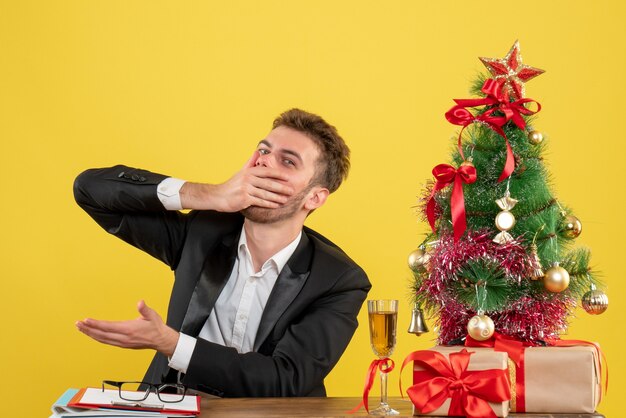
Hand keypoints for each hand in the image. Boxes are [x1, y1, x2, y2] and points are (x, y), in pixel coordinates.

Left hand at [76, 300, 178, 356]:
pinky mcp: (122, 345)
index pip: (108, 327)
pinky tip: (93, 335)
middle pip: (101, 334)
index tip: (86, 320)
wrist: (161, 340)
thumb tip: (140, 302)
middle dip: (88, 329)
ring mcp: (122, 343)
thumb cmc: (156, 327)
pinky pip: (106, 342)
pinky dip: (97, 338)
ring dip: (90, 334)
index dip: (96, 324)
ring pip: (102, 339)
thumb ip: (144, 309)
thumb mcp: (152, 315)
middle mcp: (123, 338)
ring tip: (81, 329)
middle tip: (78, 324)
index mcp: (129, 330)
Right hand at [180, 152, 294, 211]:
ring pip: (266, 193)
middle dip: (281, 187)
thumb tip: (257, 151)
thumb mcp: (241, 172)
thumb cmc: (231, 185)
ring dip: (277, 197)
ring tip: (286, 200)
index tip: (289, 177)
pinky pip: (260, 201)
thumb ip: (250, 162)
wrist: (218, 196)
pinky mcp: (244, 199)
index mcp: (249, 171)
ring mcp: (246, 189)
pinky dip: (269, 204)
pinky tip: (276, 205)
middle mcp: (248, 179)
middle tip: (292, 190)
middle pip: (269, 183)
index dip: (279, 174)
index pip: (267, 172)